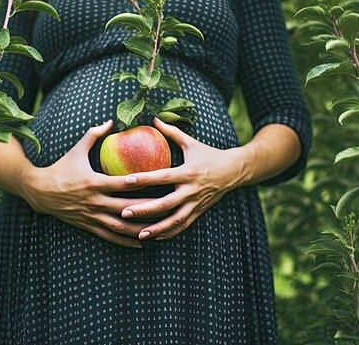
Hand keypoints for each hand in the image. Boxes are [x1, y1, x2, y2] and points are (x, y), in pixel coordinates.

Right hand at [19, 119, 156, 247]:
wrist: (39, 191)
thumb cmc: (61, 168)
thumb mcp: (76, 150)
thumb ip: (93, 135)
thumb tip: (110, 120)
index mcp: (94, 182)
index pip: (121, 183)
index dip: (139, 183)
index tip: (157, 181)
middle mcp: (94, 201)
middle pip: (126, 207)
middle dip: (148, 208)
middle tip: (168, 207)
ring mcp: (92, 215)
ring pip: (120, 226)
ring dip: (140, 229)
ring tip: (159, 229)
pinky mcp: (88, 225)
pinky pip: (110, 235)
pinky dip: (125, 240)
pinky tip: (141, 242)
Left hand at [119, 117, 253, 240]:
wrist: (234, 171)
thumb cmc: (208, 154)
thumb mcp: (191, 143)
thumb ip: (171, 132)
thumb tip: (153, 119)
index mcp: (188, 172)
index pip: (162, 177)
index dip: (144, 179)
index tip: (125, 181)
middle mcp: (191, 190)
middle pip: (165, 204)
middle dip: (144, 209)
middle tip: (124, 212)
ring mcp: (195, 204)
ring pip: (174, 220)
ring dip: (156, 229)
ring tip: (138, 235)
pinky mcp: (199, 212)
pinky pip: (182, 226)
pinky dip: (169, 233)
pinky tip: (154, 238)